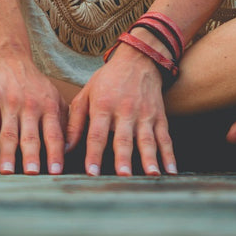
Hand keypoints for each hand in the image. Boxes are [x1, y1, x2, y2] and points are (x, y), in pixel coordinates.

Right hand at [0, 54, 67, 174]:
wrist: (7, 55)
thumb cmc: (32, 82)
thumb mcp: (52, 96)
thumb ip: (62, 120)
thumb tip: (71, 149)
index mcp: (48, 105)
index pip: (54, 133)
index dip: (55, 153)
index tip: (56, 172)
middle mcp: (30, 105)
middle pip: (31, 135)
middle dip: (32, 156)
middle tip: (33, 175)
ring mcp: (9, 102)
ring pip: (9, 133)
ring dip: (7, 155)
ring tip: (7, 173)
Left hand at [66, 43, 177, 176]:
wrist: (138, 59)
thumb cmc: (108, 80)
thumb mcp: (86, 94)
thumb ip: (75, 123)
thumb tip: (64, 149)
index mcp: (103, 105)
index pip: (97, 133)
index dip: (94, 154)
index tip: (92, 172)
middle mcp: (125, 110)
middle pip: (123, 138)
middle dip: (123, 158)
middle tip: (123, 176)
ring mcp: (144, 114)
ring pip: (147, 139)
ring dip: (149, 158)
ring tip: (151, 175)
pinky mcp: (160, 116)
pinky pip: (165, 138)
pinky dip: (169, 155)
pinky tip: (171, 171)